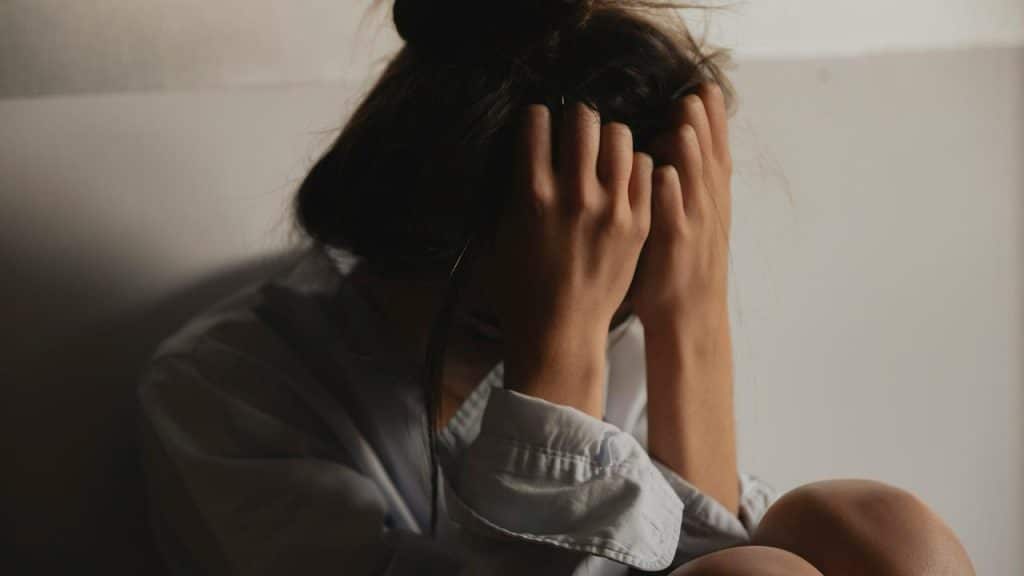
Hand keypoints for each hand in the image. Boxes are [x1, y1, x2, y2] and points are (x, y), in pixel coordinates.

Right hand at [494, 102, 652, 416]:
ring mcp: (612, 209)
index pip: (537, 122)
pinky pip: (646, 168)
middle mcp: (575, 196)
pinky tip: (622, 179)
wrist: (560, 332)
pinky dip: (633, 166)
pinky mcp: (639, 223)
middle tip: (573, 133)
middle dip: (574, 118)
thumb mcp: (503, 232)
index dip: (536, 119)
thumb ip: (516, 186)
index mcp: (533, 195)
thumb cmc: (522, 286)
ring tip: (601, 153)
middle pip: (583, 119)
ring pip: (620, 136)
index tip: (538, 127)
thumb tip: (527, 148)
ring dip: (606, 137)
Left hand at [631, 81, 732, 328]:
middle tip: (695, 92)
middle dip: (703, 125)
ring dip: (691, 152)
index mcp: (712, 201)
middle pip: (709, 160)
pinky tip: (665, 174)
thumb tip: (670, 148)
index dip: (714, 121)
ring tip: (683, 120)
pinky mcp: (675, 249)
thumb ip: (685, 187)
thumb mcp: (691, 222)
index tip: (707, 87)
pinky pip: (673, 218)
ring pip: (694, 184)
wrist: (691, 320)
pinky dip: (671, 196)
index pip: (717, 152)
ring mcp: (693, 228)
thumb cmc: (682, 269)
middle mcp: (707, 210)